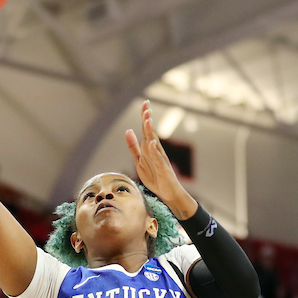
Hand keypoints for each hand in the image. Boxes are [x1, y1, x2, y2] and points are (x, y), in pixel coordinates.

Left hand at [124, 100, 194, 217]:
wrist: (169, 193)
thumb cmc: (156, 177)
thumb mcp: (139, 161)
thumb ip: (133, 146)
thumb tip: (128, 130)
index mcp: (150, 148)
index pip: (146, 130)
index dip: (144, 117)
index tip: (144, 104)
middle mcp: (156, 151)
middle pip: (150, 133)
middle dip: (147, 120)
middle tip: (146, 106)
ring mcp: (160, 159)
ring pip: (154, 143)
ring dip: (150, 131)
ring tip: (147, 120)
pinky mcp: (163, 168)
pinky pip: (158, 159)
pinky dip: (155, 151)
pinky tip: (151, 143)